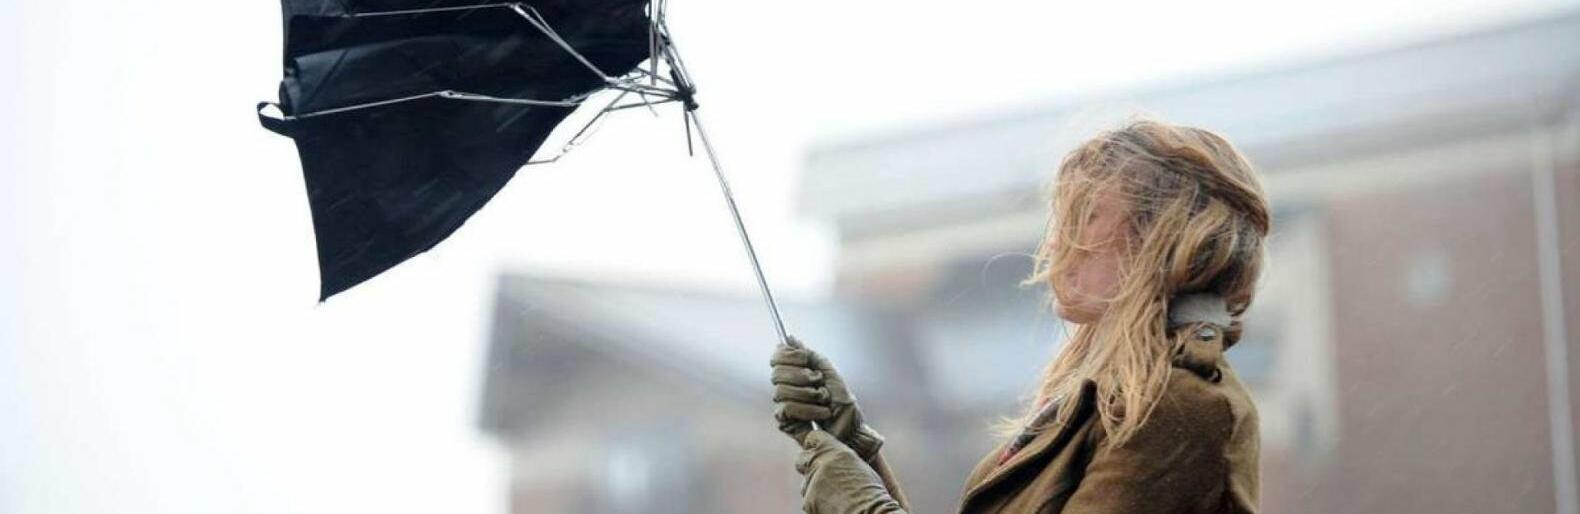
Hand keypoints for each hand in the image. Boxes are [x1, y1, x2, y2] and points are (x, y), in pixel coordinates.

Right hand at [770, 337, 884, 458]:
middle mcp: (787, 386)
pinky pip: (787, 409)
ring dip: (809, 395)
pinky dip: (809, 409)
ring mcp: (784, 403)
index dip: (789, 356)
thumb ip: (810, 355)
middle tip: (819, 383)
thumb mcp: (830, 372)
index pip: (777, 357)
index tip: (805, 359)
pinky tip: (821, 413)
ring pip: (781, 392)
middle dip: (802, 378)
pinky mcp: (785, 421)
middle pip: (777, 373)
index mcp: (797, 371)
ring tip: (824, 401)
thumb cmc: (843, 402)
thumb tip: (790, 338)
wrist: (850, 429)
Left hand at [796, 430, 906, 513]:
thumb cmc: (872, 493)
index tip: (817, 450)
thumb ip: (840, 458)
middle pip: (802, 459)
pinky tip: (834, 506)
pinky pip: (808, 499)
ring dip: (815, 487)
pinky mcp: (809, 501)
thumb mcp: (859, 467)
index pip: (813, 437)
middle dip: (808, 466)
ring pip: (806, 482)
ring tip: (836, 496)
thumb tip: (831, 457)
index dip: (814, 445)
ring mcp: (812, 482)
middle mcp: (820, 463)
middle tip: (822, 475)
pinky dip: (817, 503)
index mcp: (836, 451)